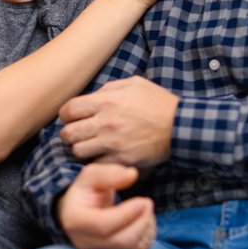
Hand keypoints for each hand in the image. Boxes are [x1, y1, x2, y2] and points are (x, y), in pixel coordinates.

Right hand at [58, 163, 155, 248]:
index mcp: (75, 220)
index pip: (102, 225)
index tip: (143, 201)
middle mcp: (84, 242)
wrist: (78, 212)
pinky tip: (144, 220)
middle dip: (140, 221)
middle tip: (147, 202)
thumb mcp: (91, 176)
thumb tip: (132, 175)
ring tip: (146, 208)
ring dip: (146, 227)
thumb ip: (109, 173)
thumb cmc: (85, 192)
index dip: (126, 215)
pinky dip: (147, 235)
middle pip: (120, 241)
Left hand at [59, 77, 178, 168]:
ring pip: (79, 152)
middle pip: (68, 134)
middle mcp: (105, 122)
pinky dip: (98, 162)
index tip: (73, 118)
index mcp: (106, 100)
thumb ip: (109, 88)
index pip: (68, 110)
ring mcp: (112, 143)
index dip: (67, 115)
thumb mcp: (134, 84)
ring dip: (83, 150)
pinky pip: (97, 164)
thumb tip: (93, 96)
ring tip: (92, 146)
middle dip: (70, 134)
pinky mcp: (121, 159)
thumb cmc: (158, 103)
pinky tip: (105, 156)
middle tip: (78, 135)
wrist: (180, 126)